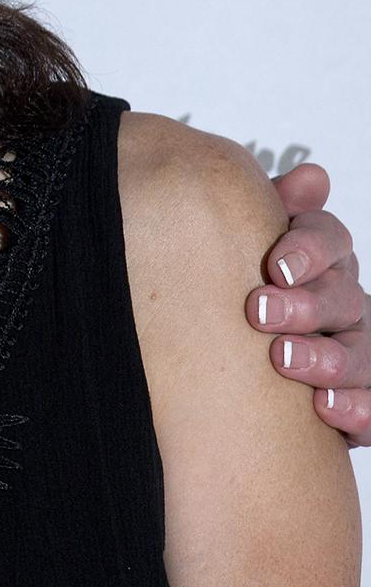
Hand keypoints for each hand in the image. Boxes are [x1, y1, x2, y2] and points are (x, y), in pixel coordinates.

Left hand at [246, 162, 368, 444]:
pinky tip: (326, 408)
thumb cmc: (237, 287)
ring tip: (284, 360)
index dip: (307, 249)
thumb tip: (312, 177)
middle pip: (342, 298)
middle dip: (305, 305)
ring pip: (358, 354)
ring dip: (325, 358)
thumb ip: (270, 210)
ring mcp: (354, 353)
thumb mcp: (241, 246)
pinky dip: (357, 409)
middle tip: (260, 312)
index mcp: (320, 260)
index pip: (329, 239)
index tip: (274, 266)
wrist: (229, 360)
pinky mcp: (357, 403)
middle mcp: (344, 305)